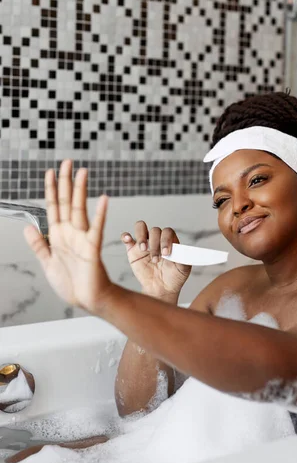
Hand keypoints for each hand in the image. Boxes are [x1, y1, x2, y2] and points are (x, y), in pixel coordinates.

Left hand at [24, 159, 111, 313]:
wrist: (88, 300)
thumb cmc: (72, 284)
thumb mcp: (47, 263)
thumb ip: (38, 245)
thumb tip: (27, 228)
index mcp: (58, 235)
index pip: (53, 206)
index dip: (50, 189)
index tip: (49, 172)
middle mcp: (70, 233)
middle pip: (66, 202)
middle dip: (65, 182)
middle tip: (67, 162)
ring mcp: (82, 239)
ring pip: (79, 210)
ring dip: (80, 191)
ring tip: (82, 173)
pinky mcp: (92, 249)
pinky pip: (96, 229)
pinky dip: (100, 214)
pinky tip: (103, 200)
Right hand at [121, 222, 190, 301]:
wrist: (161, 289)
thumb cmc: (174, 277)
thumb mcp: (183, 269)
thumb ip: (184, 258)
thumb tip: (182, 251)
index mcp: (170, 241)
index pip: (167, 232)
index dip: (166, 240)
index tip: (166, 253)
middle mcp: (157, 240)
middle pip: (154, 230)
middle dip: (155, 244)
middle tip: (156, 259)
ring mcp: (144, 244)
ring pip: (140, 228)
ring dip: (142, 236)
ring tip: (144, 249)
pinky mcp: (133, 251)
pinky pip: (127, 238)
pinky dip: (126, 236)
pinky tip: (128, 239)